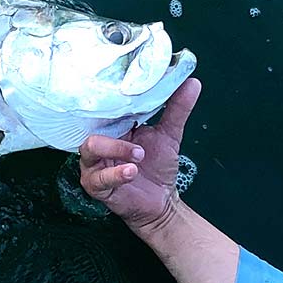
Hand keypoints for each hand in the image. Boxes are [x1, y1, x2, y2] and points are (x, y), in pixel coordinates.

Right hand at [78, 77, 200, 235]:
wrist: (161, 201)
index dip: (114, 97)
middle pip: (92, 123)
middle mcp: (99, 141)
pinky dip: (115, 174)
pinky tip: (131, 172)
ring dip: (116, 150)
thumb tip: (193, 81)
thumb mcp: (169, 134)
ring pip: (90, 148)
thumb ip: (177, 109)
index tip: (131, 89)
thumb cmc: (158, 166)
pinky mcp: (95, 185)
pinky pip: (97, 177)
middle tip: (140, 142)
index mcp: (113, 126)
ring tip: (138, 157)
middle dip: (115, 126)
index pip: (106, 106)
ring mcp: (94, 163)